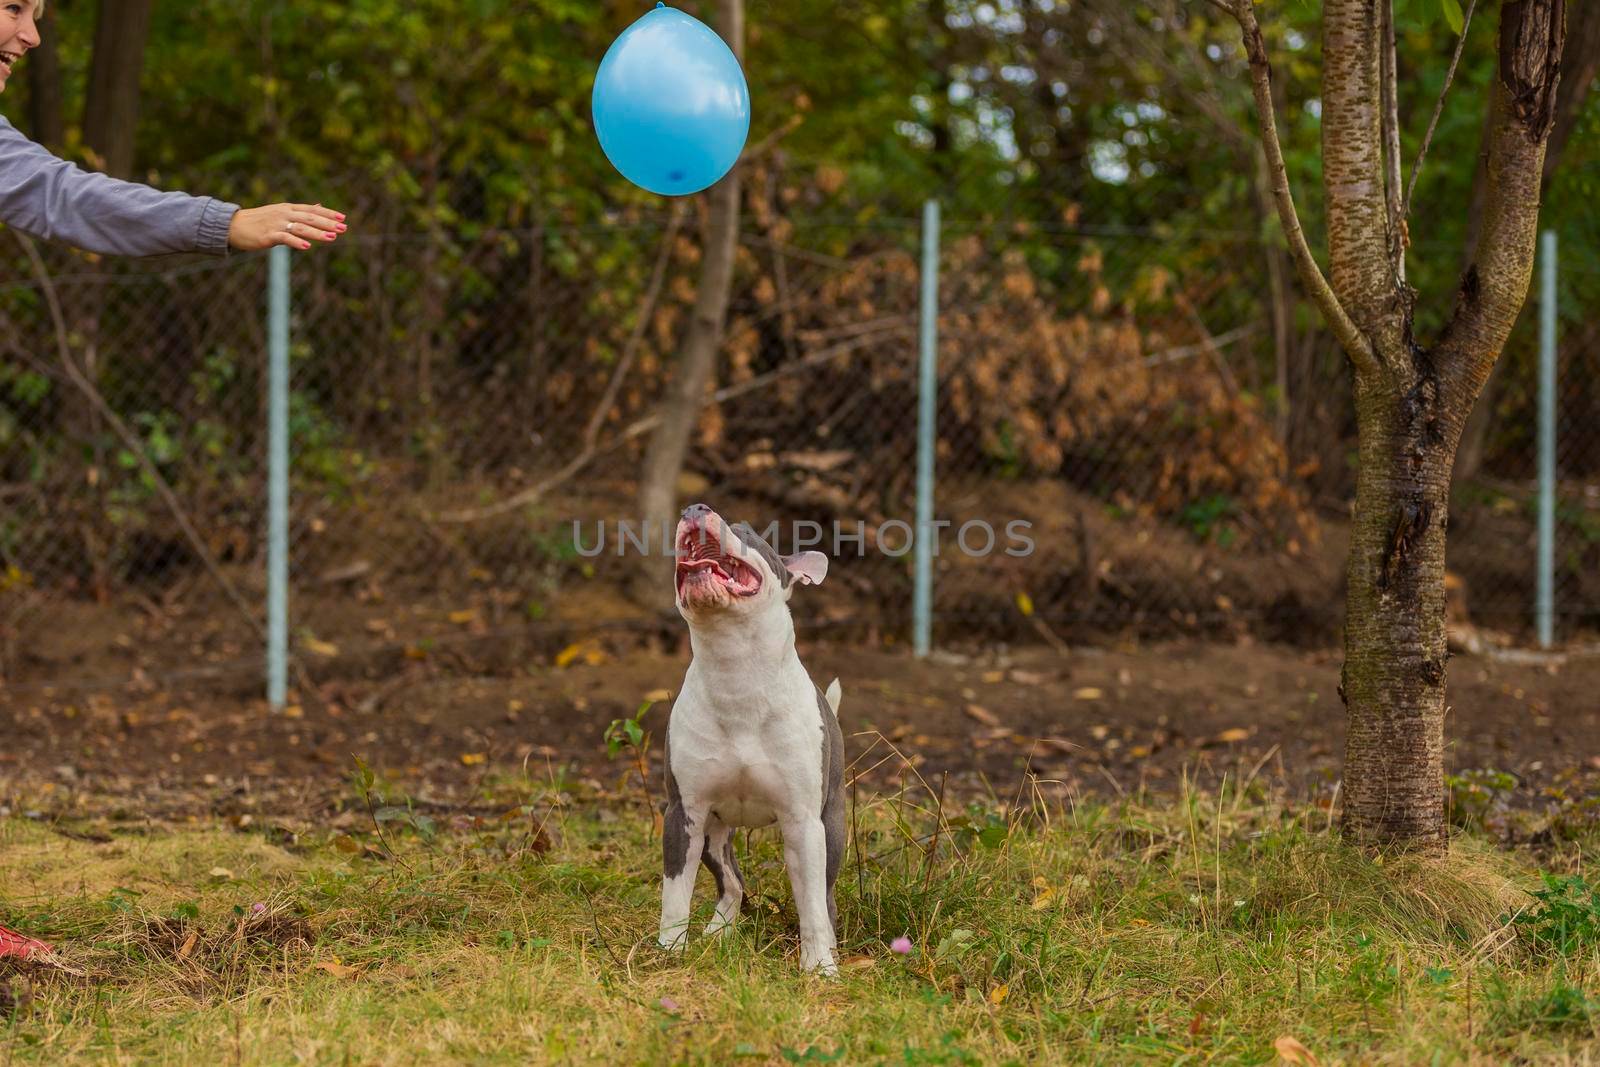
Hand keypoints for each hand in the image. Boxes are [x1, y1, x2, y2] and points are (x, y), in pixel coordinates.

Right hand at [227, 203, 346, 251]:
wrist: (233, 226)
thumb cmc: (259, 221)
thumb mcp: (281, 213)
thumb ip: (300, 212)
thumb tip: (319, 206)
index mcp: (288, 208)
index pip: (312, 209)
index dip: (328, 213)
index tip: (343, 218)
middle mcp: (284, 214)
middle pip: (310, 218)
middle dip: (327, 223)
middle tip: (343, 228)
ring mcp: (276, 224)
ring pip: (300, 228)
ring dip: (317, 233)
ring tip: (332, 238)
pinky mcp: (268, 235)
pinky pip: (284, 238)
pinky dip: (296, 242)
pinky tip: (307, 246)